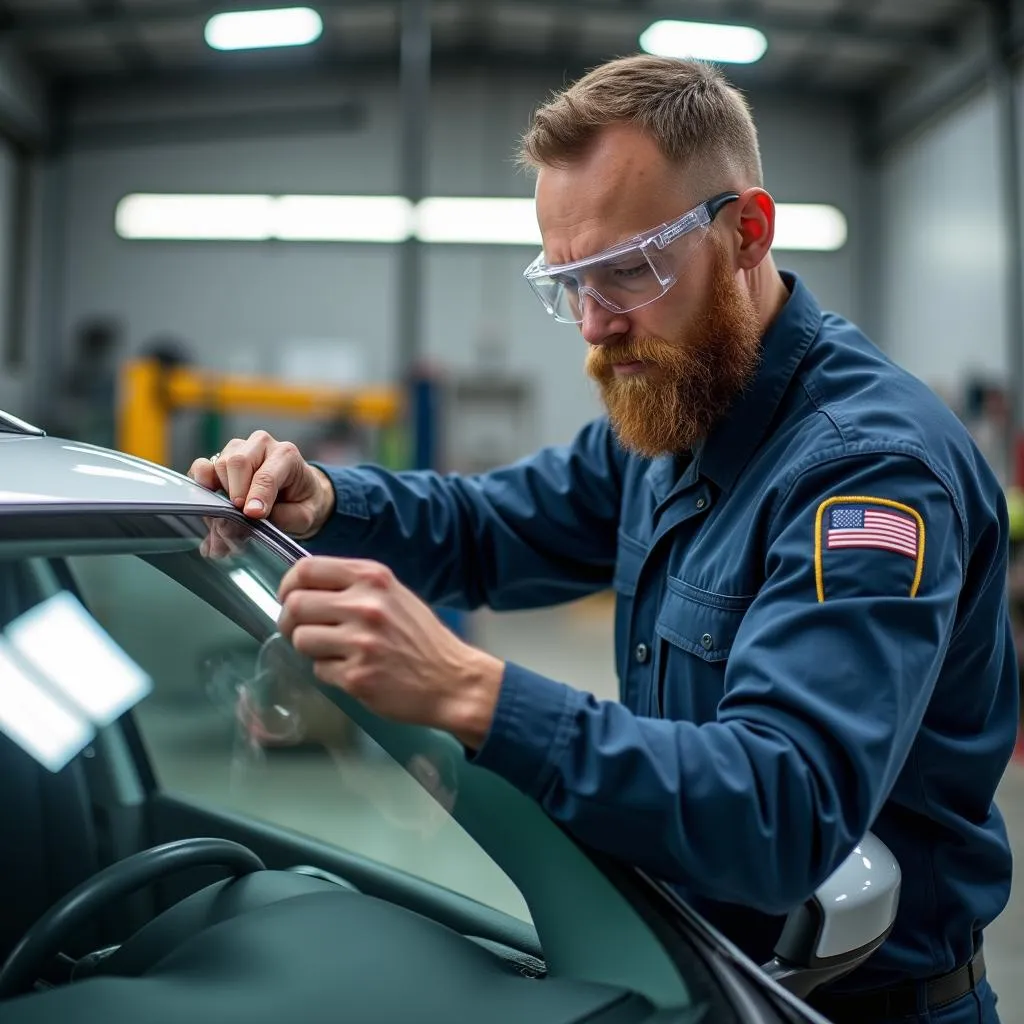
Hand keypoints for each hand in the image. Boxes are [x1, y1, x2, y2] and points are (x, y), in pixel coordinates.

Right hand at [188, 430, 335, 539]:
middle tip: (240, 515)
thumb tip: (250, 517)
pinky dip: (203, 486)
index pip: (266, 474)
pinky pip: (202, 467)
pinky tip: (212, 501)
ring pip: (219, 465)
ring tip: (233, 514)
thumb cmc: (302, 503)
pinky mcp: (220, 458)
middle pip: (237, 463)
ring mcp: (238, 448)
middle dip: (236, 493)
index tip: (252, 514)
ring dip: (222, 493)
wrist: (299, 495)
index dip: (257, 495)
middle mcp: (261, 444)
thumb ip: (282, 517)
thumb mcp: (304, 515)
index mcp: (286, 455)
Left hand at [277, 556, 504, 748]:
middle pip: (296, 605)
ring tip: (332, 651)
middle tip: (298, 629)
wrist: (452, 680)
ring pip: (301, 639)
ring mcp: (360, 643)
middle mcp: (366, 606)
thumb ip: (354, 585)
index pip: (307, 568)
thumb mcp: (394, 595)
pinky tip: (352, 670)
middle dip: (289, 620)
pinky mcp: (356, 677)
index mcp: (374, 578)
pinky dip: (328, 671)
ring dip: (309, 648)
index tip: (289, 597)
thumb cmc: (421, 638)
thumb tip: (305, 586)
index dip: (288, 584)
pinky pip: (318, 669)